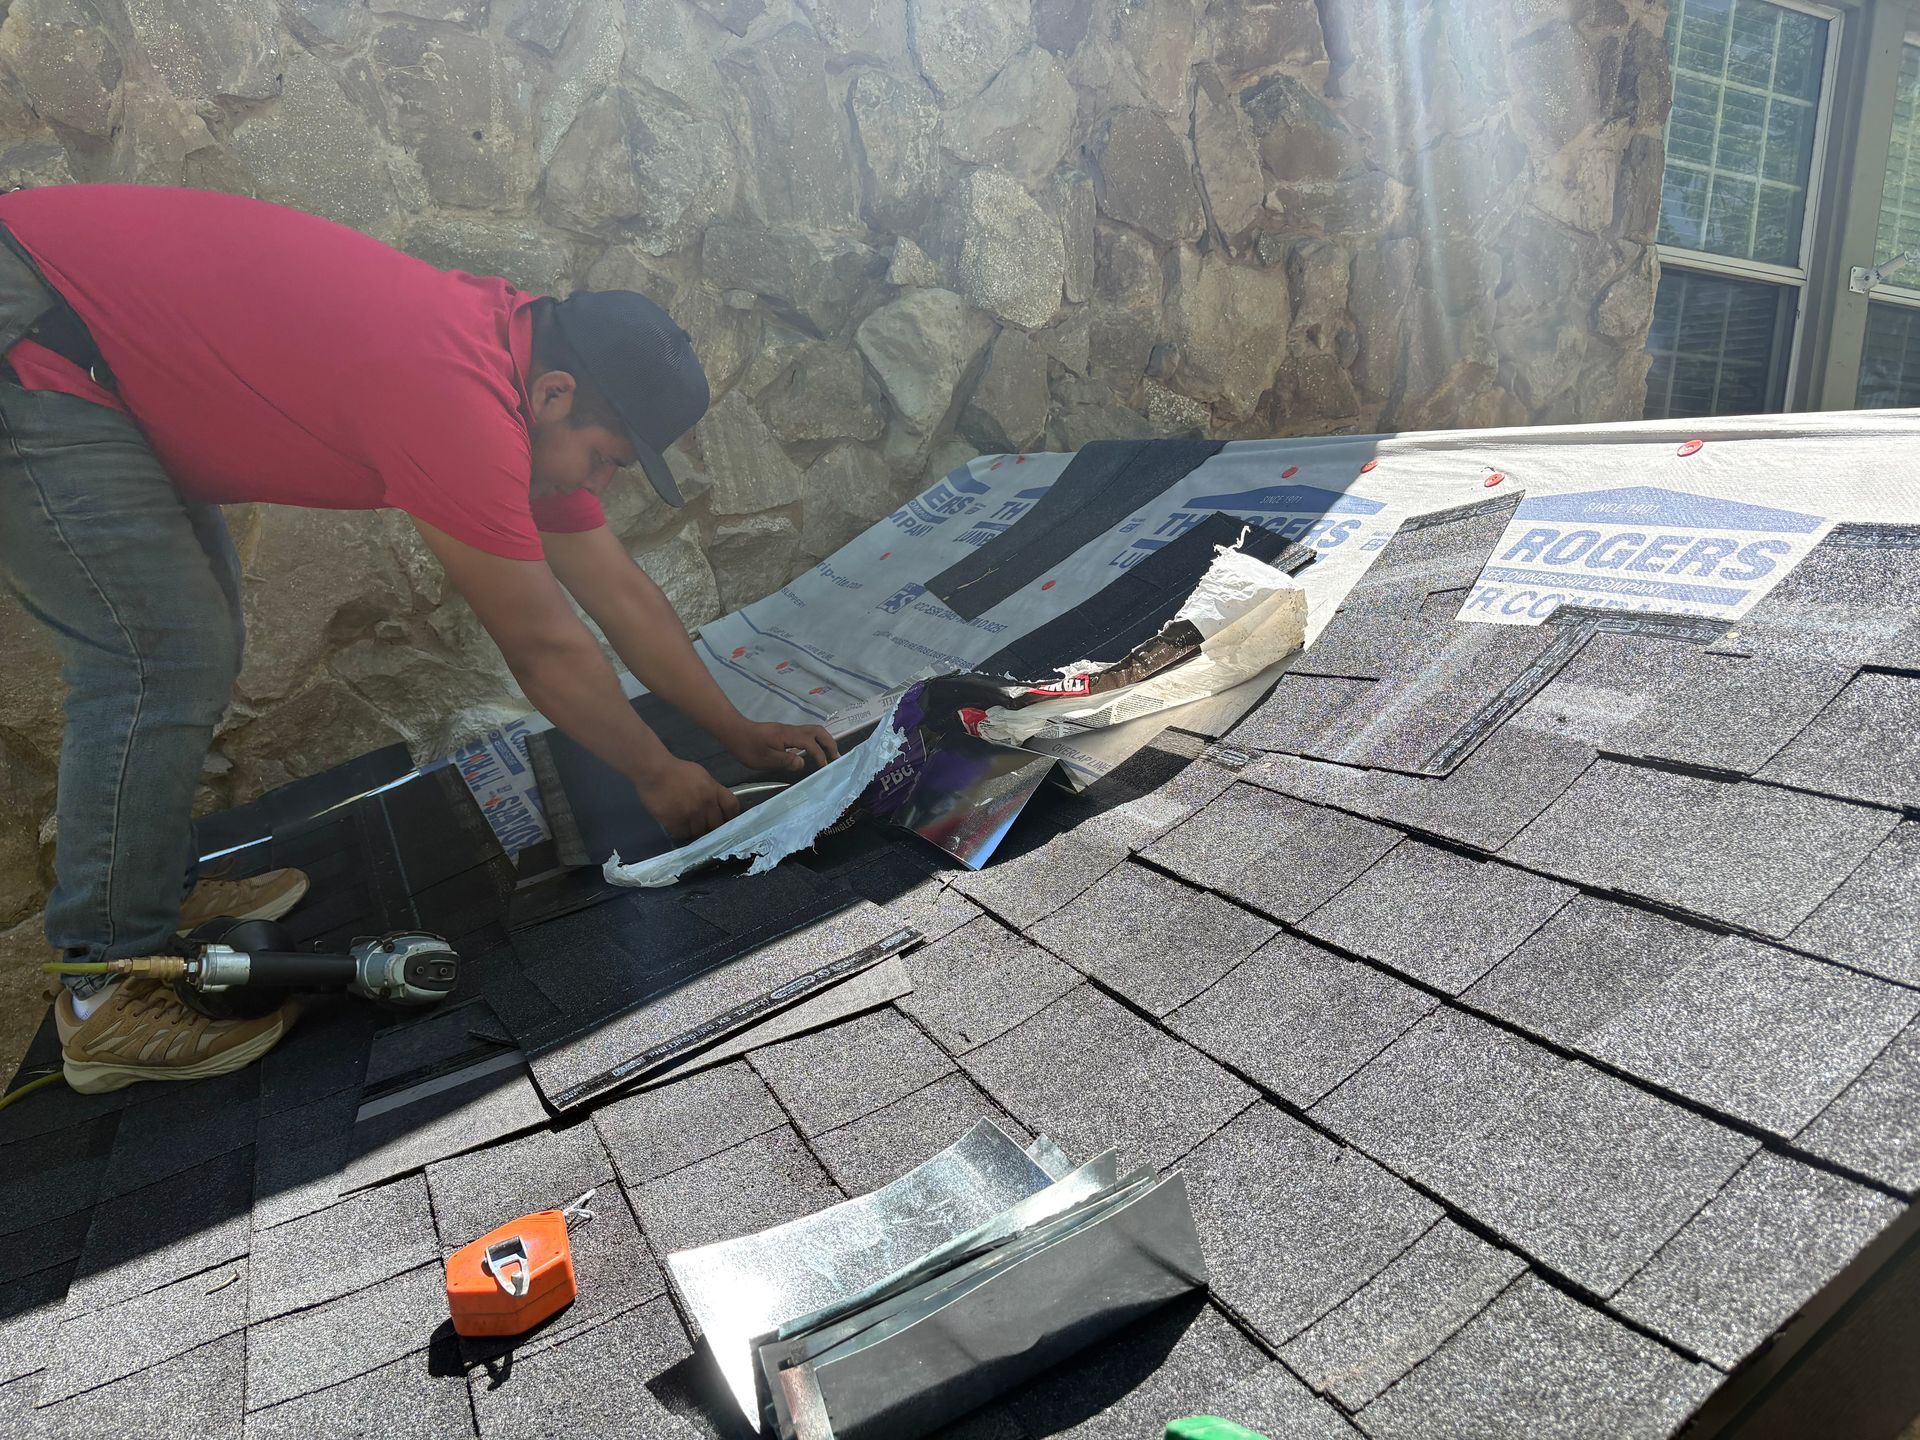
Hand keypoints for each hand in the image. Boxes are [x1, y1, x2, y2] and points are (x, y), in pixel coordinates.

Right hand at [635, 758, 740, 842]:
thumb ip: (711, 790)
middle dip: (711, 827)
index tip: (726, 821)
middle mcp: (705, 803)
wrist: (653, 771)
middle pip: (716, 825)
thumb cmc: (676, 770)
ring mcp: (691, 814)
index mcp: (713, 790)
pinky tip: (676, 825)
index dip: (731, 817)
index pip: (732, 807)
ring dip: (694, 830)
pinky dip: (680, 832)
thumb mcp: (701, 775)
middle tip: (703, 826)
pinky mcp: (675, 821)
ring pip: (699, 832)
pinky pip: (682, 834)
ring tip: (687, 824)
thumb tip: (716, 804)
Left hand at [725, 719, 839, 772]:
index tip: (824, 767)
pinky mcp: (785, 733)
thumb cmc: (748, 747)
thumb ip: (785, 761)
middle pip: (818, 731)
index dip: (820, 755)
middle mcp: (792, 730)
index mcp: (788, 736)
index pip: (811, 744)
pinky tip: (813, 753)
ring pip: (813, 731)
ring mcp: (789, 730)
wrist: (735, 732)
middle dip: (830, 743)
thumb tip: (802, 763)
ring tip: (829, 756)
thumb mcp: (765, 759)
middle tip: (836, 758)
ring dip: (824, 742)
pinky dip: (815, 742)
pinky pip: (806, 734)